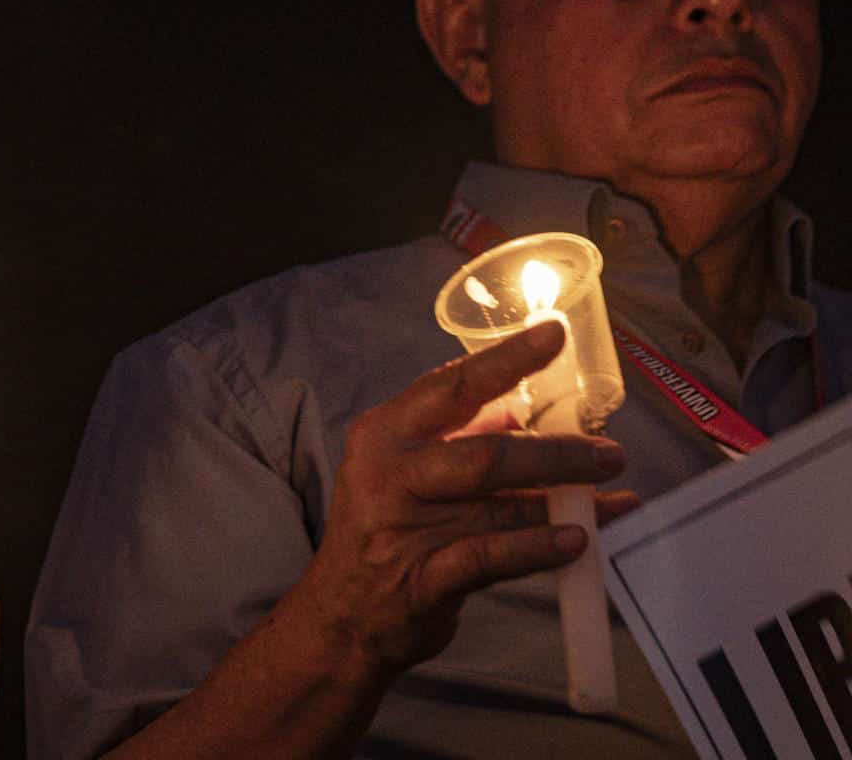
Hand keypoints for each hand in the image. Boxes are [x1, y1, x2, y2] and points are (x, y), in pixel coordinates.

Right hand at [287, 321, 637, 680]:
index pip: (452, 386)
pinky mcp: (424, 578)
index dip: (508, 359)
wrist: (340, 617)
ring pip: (499, 507)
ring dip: (565, 503)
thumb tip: (521, 410)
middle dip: (558, 452)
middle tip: (611, 453)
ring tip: (613, 501)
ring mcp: (404, 526)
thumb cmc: (380, 533)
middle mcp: (390, 473)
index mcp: (384, 433)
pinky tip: (577, 541)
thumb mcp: (402, 472)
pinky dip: (538, 548)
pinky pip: (494, 556)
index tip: (554, 334)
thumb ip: (456, 439)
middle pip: (487, 452)